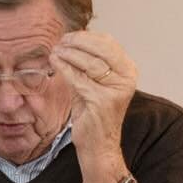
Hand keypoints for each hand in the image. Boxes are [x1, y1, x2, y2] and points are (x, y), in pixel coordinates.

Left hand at [51, 29, 136, 182]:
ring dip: (69, 54)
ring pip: (90, 63)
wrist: (98, 145)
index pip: (109, 43)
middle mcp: (126, 78)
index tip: (68, 37)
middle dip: (77, 42)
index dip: (87, 36)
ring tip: (55, 51)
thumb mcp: (94, 84)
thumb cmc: (94, 115)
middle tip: (60, 42)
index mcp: (128, 71)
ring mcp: (116, 90)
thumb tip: (69, 42)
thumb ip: (88, 65)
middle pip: (100, 49)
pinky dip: (64, 68)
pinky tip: (54, 63)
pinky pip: (79, 78)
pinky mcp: (102, 101)